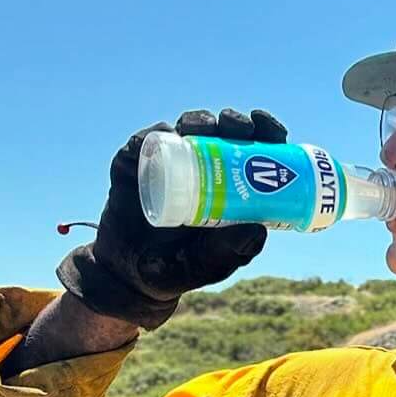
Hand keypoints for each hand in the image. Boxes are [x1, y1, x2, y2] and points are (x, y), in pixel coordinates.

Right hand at [56, 108, 285, 329]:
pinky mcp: (134, 165)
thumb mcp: (209, 265)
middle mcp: (203, 169)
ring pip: (188, 129)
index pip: (257, 151)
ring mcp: (168, 163)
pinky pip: (143, 142)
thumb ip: (232, 252)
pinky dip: (154, 134)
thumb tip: (259, 228)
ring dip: (200, 121)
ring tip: (205, 128)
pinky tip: (165, 133)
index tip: (267, 127)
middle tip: (237, 126)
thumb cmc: (178, 269)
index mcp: (232, 188)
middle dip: (234, 122)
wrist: (128, 276)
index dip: (266, 132)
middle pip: (225, 133)